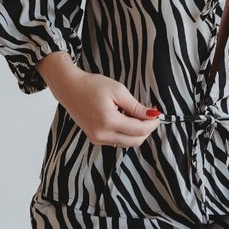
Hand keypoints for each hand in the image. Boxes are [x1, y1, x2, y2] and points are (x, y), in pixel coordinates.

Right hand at [35, 51, 161, 146]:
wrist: (69, 88)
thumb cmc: (92, 85)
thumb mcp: (118, 91)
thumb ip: (136, 107)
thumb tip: (152, 115)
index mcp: (108, 121)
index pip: (139, 130)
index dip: (152, 124)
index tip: (158, 115)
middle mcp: (102, 134)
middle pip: (135, 141)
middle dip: (147, 130)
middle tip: (150, 115)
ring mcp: (97, 138)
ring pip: (127, 143)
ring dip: (137, 132)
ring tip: (137, 115)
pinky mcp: (94, 138)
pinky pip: (117, 140)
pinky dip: (126, 133)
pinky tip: (126, 119)